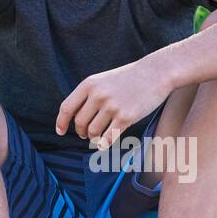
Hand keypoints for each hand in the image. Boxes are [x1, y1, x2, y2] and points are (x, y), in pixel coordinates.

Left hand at [55, 62, 170, 150]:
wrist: (156, 72)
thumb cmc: (130, 78)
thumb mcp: (104, 80)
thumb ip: (89, 95)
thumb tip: (76, 118)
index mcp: (89, 84)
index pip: (66, 108)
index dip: (61, 123)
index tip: (60, 132)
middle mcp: (98, 95)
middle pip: (80, 123)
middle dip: (81, 132)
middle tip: (86, 135)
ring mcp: (112, 107)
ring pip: (93, 132)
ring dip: (94, 138)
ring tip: (98, 137)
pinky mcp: (126, 117)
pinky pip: (108, 138)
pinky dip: (104, 144)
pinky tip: (104, 145)